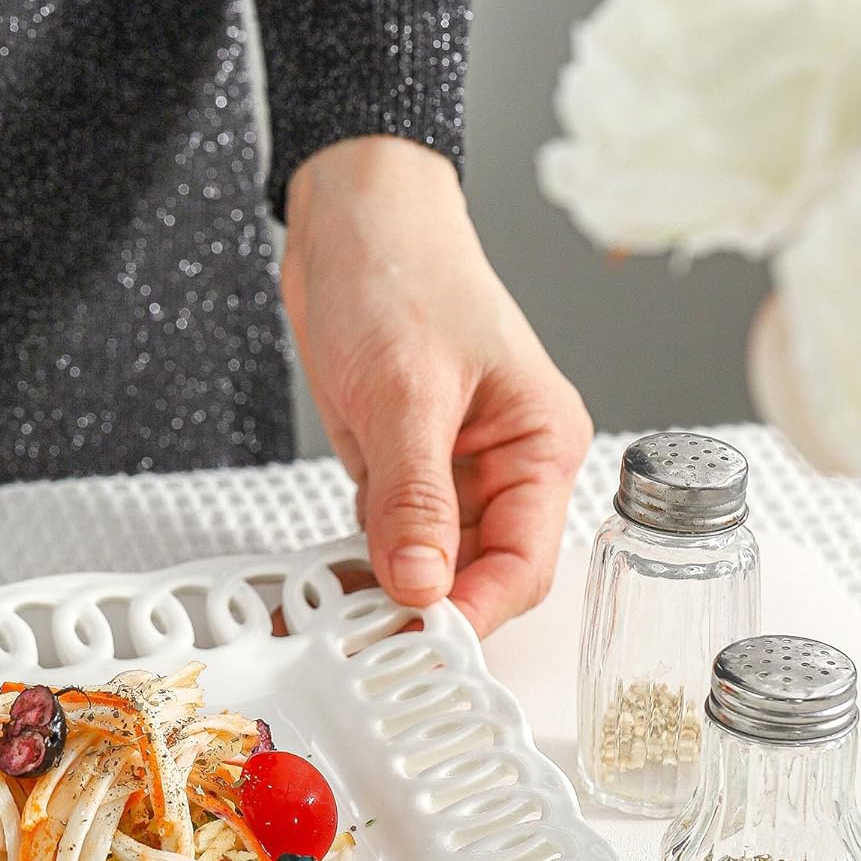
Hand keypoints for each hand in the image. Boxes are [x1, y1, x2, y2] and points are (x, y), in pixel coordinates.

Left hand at [282, 137, 592, 635]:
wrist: (351, 218)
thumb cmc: (401, 270)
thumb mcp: (406, 390)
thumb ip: (414, 497)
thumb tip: (423, 584)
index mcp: (540, 443)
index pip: (525, 563)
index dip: (476, 611)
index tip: (422, 642)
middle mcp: (504, 468)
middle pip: (477, 576)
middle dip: (425, 610)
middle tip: (365, 640)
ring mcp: (450, 474)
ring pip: (427, 566)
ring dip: (382, 594)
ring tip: (331, 618)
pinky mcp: (402, 472)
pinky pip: (386, 538)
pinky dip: (356, 564)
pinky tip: (321, 585)